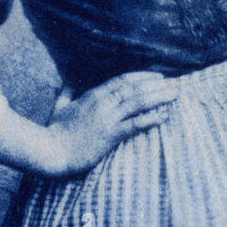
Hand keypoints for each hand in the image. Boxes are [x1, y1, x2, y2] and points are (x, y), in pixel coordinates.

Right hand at [48, 70, 178, 175]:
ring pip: (138, 102)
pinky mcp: (110, 135)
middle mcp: (103, 103)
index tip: (157, 75)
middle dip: (156, 85)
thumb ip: (65, 92)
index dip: (142, 76)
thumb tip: (65, 81)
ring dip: (158, 97)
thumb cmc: (54, 130)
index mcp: (93, 95)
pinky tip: (164, 116)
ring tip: (174, 95)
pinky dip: (151, 119)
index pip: (122, 80)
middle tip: (173, 84)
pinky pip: (135, 124)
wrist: (51, 150)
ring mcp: (107, 118)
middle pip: (135, 88)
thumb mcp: (59, 106)